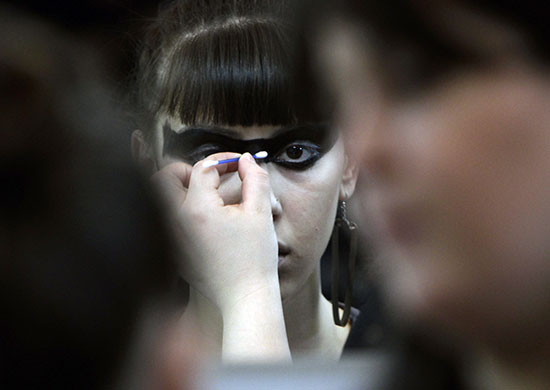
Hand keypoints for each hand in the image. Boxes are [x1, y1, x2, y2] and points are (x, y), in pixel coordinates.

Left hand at [152, 152, 278, 309]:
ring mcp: (171, 238)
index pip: (202, 168)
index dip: (223, 161)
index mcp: (198, 210)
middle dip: (187, 170)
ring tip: (206, 195)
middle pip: (165, 179)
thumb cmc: (255, 259)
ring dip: (180, 189)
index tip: (237, 166)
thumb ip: (255, 178)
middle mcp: (176, 222)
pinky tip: (204, 219)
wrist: (245, 298)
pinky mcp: (172, 251)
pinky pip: (166, 220)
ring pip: (160, 200)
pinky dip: (179, 211)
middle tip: (210, 177)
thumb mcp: (261, 213)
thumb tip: (244, 160)